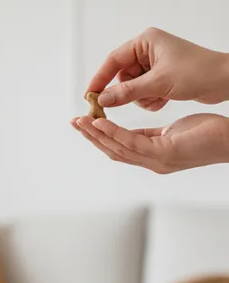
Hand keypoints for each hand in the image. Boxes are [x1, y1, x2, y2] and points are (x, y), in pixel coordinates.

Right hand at [71, 113, 228, 173]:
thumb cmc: (209, 133)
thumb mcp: (174, 132)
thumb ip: (152, 134)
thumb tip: (135, 133)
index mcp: (150, 156)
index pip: (117, 148)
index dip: (98, 138)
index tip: (85, 124)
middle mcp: (149, 162)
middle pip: (111, 150)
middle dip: (90, 136)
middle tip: (73, 122)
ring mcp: (155, 161)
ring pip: (117, 148)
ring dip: (96, 134)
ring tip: (82, 121)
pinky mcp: (163, 154)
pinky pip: (132, 143)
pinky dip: (114, 133)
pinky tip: (102, 122)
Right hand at [87, 28, 228, 110]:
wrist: (225, 80)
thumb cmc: (197, 72)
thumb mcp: (158, 83)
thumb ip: (127, 92)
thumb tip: (102, 100)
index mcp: (146, 41)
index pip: (113, 60)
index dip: (99, 79)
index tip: (90, 97)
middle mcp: (148, 50)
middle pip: (121, 77)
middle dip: (128, 92)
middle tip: (134, 100)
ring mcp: (153, 65)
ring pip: (130, 88)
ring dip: (141, 98)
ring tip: (158, 97)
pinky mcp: (159, 78)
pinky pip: (141, 93)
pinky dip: (149, 100)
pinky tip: (164, 99)